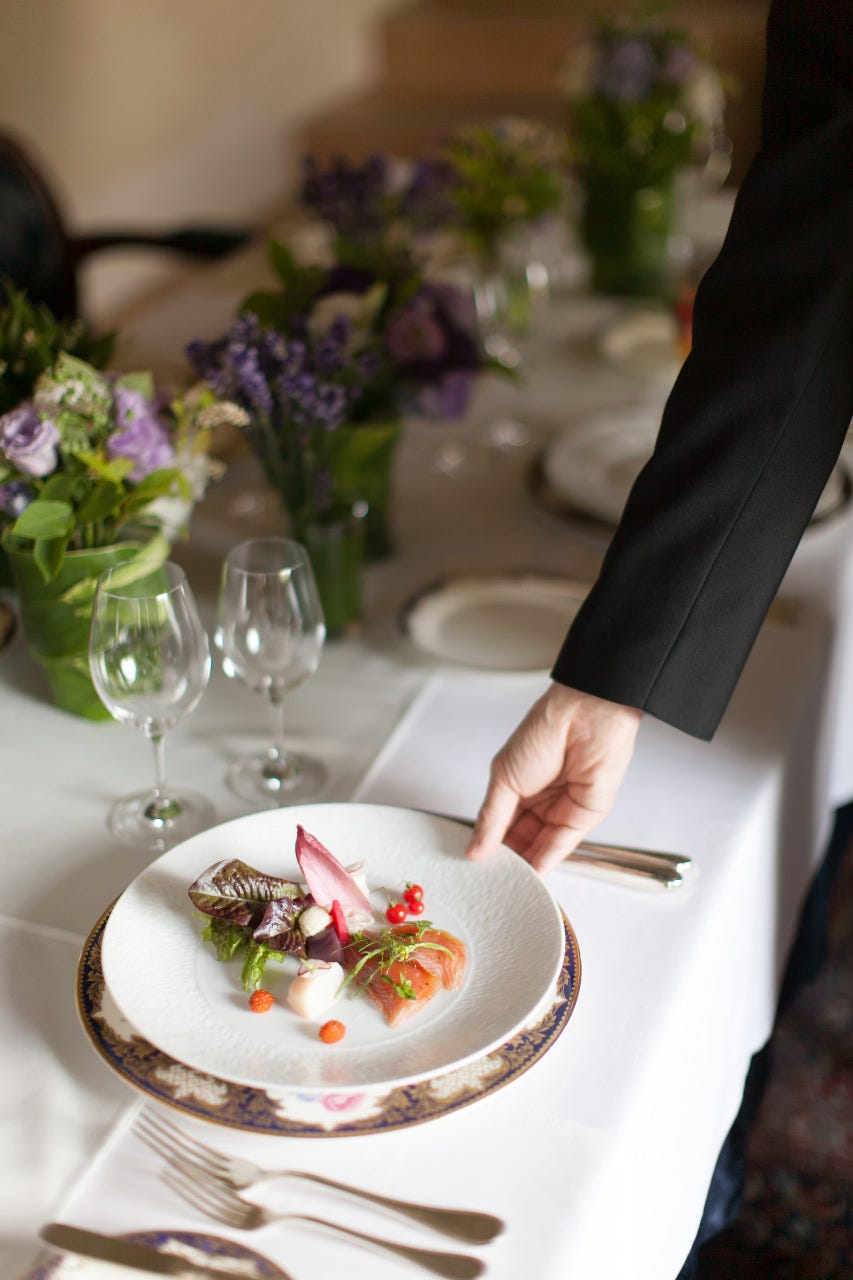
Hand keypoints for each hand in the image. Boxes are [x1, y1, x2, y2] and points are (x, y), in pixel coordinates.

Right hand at [465, 683, 641, 874]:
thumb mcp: (503, 778)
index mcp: (519, 789)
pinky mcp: (585, 817)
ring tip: (504, 882)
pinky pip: (562, 845)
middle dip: (506, 861)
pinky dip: (546, 862)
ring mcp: (563, 810)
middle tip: (488, 880)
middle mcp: (541, 802)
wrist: (584, 718)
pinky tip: (529, 875)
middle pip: (521, 841)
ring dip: (525, 866)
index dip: (489, 846)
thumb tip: (474, 849)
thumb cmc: (543, 732)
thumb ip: (490, 819)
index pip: (501, 827)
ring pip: (541, 848)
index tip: (474, 866)